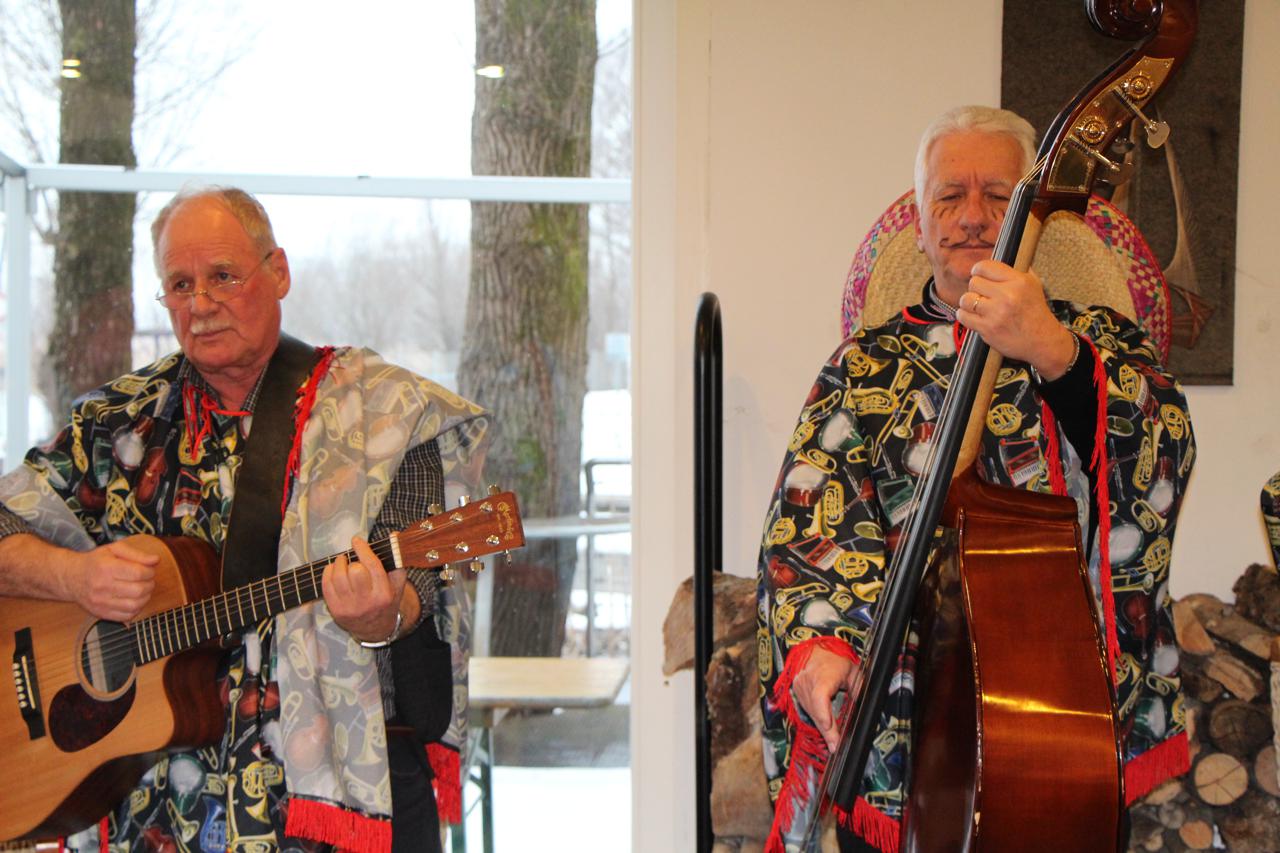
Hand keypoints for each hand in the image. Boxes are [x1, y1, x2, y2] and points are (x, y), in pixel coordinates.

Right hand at [66, 541, 159, 621]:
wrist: (71, 577)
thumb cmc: (96, 562)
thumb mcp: (114, 549)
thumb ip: (136, 554)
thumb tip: (155, 560)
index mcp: (106, 567)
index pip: (138, 573)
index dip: (150, 572)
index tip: (149, 570)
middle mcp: (102, 586)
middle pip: (138, 590)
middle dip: (150, 584)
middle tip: (147, 580)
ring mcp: (100, 602)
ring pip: (134, 605)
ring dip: (145, 598)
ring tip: (143, 590)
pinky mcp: (101, 613)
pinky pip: (126, 616)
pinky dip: (136, 609)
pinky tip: (134, 600)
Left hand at [322, 536, 406, 642]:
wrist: (375, 628)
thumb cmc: (386, 600)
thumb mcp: (398, 583)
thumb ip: (397, 558)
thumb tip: (394, 534)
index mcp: (384, 594)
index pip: (373, 566)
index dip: (363, 550)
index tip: (357, 540)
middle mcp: (367, 602)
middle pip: (355, 571)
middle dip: (352, 561)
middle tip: (352, 560)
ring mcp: (350, 608)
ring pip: (338, 577)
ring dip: (338, 564)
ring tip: (342, 563)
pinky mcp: (336, 611)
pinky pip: (327, 586)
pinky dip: (328, 573)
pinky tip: (333, 571)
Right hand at [791, 646, 861, 751]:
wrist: (816, 650)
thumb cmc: (836, 660)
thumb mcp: (854, 671)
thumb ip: (858, 689)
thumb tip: (864, 708)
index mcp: (824, 674)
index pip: (820, 697)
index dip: (824, 716)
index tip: (831, 732)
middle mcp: (808, 680)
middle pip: (816, 710)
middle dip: (826, 730)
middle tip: (835, 746)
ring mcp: (800, 686)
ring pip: (810, 712)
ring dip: (822, 726)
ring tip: (833, 740)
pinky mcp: (796, 690)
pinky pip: (807, 708)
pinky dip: (817, 717)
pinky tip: (825, 726)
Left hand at [956, 260, 1076, 379]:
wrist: (1042, 340)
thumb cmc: (1035, 312)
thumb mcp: (1033, 284)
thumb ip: (1015, 271)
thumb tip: (994, 262)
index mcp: (1018, 281)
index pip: (985, 267)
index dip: (978, 270)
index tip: (979, 275)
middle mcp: (1007, 295)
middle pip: (973, 282)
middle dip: (976, 288)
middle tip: (983, 294)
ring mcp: (996, 313)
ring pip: (965, 299)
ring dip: (968, 302)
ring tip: (977, 305)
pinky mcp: (987, 329)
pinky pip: (963, 316)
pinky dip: (965, 315)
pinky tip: (974, 316)